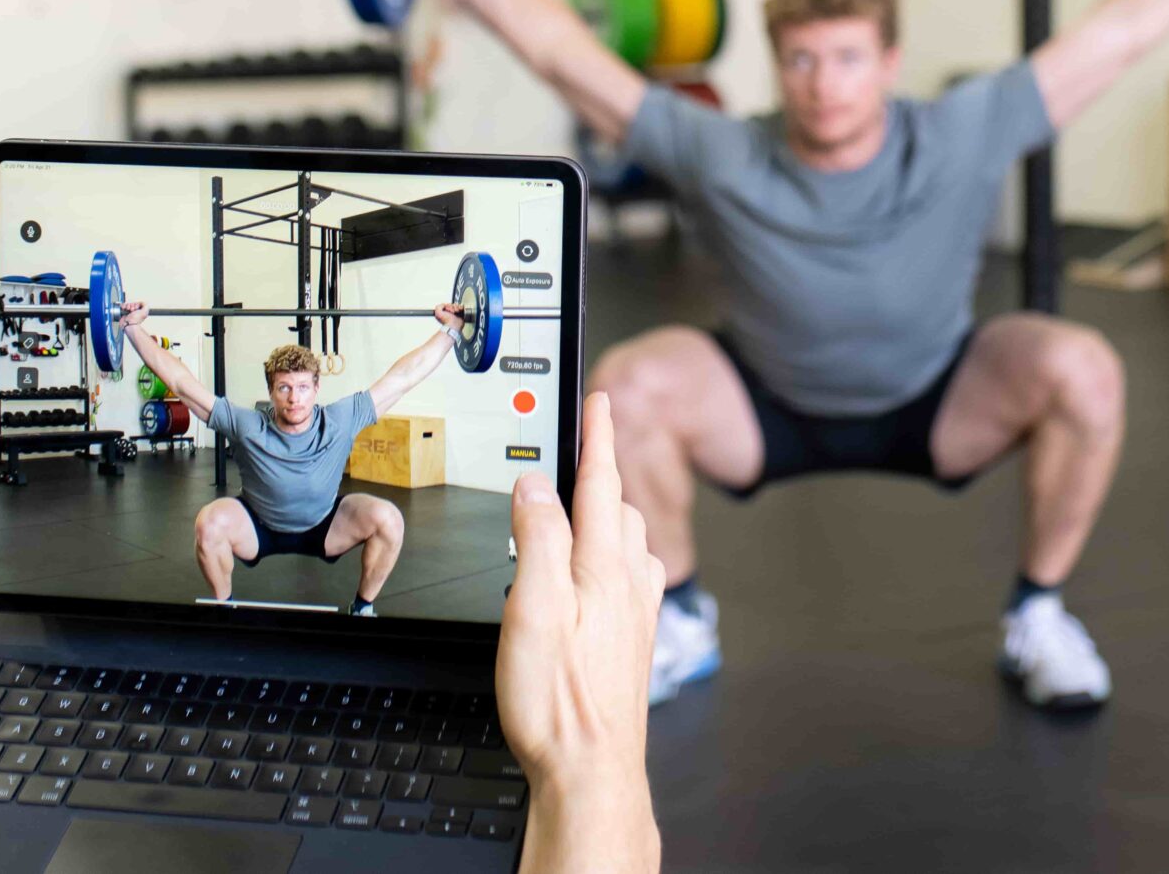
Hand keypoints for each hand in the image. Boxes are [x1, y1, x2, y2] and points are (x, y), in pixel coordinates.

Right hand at [118, 300, 150, 333]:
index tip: (136, 308)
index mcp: (140, 311)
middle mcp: (134, 312)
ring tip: (128, 310)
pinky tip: (124, 308)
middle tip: (132, 310)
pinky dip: (123, 306)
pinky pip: (123, 306)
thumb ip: (145, 305)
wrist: (128, 324)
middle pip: (132, 303)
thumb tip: (141, 302)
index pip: (138, 304)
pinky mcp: (123, 313)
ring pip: (128, 304)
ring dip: (128, 306)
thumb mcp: (145, 311)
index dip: (137, 305)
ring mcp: (129, 312)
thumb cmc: (136, 319)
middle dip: (132, 305)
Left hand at [433, 303, 462, 341]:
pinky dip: (460, 308)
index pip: (447, 305)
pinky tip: (458, 311)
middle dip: (452, 307)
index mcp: (445, 312)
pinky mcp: (461, 314)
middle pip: (452, 305)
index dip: (447, 306)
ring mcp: (456, 313)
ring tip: (455, 312)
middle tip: (452, 312)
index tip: (447, 309)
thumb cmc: (446, 320)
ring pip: (457, 305)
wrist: (453, 325)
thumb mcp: (438, 312)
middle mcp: (450, 313)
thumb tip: (444, 304)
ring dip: (456, 307)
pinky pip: (461, 307)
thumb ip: (438, 306)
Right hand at [498, 393, 662, 872]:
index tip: (599, 399)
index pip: (601, 483)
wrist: (592, 769)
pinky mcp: (633, 641)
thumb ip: (537, 539)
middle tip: (584, 446)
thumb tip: (536, 486)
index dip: (597, 437)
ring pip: (629, 541)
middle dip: (602, 472)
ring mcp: (635, 614)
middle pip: (619, 508)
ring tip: (587, 500)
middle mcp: (628, 584)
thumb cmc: (559, 700)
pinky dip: (614, 554)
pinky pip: (631, 576)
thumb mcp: (532, 609)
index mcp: (602, 567)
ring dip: (609, 512)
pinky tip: (603, 572)